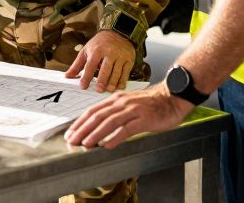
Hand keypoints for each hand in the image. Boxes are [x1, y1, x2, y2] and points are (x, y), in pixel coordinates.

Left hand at [64, 29, 136, 91]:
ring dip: (113, 82)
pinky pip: (126, 72)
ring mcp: (120, 56)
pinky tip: (119, 87)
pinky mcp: (128, 59)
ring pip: (116, 71)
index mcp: (97, 50)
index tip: (83, 86)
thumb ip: (77, 64)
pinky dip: (122, 80)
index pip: (90, 65)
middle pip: (105, 68)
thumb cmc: (100, 44)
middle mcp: (109, 53)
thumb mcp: (86, 50)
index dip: (86, 76)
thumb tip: (67, 76)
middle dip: (102, 80)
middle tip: (99, 90)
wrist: (118, 32)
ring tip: (109, 90)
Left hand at [64, 84, 193, 148]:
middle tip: (72, 141)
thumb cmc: (151, 103)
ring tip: (86, 144)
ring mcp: (133, 110)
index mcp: (116, 99)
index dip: (80, 122)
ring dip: (95, 134)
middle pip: (97, 116)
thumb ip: (115, 112)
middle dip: (83, 129)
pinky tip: (108, 145)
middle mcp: (122, 103)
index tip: (70, 133)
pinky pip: (127, 129)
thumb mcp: (129, 104)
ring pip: (109, 122)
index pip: (93, 110)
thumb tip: (98, 125)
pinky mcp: (144, 119)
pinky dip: (116, 138)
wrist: (172, 97)